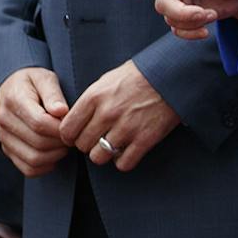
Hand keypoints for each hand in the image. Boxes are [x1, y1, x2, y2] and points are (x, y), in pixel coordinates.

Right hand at [0, 67, 68, 177]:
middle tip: (73, 135)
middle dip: (61, 142)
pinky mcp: (7, 150)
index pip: (40, 123)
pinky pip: (28, 168)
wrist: (9, 89)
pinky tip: (54, 154)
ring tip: (65, 144)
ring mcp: (4, 138)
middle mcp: (5, 121)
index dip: (61, 128)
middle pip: (38, 142)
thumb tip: (61, 111)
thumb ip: (53, 93)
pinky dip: (45, 166)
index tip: (73, 124)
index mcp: (14, 100)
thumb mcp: (44, 77)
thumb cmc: (31, 82)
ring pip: (33, 159)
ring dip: (55, 156)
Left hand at [60, 60, 180, 172]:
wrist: (170, 74)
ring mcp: (126, 127)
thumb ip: (90, 101)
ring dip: (104, 154)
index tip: (78, 136)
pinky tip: (128, 150)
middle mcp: (107, 113)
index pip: (67, 129)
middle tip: (98, 139)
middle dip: (88, 144)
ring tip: (112, 145)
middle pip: (82, 145)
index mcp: (94, 97)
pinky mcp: (145, 139)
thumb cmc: (138, 75)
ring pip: (99, 157)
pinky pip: (123, 163)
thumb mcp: (107, 80)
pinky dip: (123, 161)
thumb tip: (75, 121)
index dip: (70, 136)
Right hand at [118, 0, 237, 37]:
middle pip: (163, 4)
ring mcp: (179, 2)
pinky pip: (178, 30)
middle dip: (182, 14)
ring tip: (213, 15)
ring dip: (191, 23)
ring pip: (171, 20)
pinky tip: (205, 32)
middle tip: (206, 15)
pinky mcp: (185, 18)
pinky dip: (190, 34)